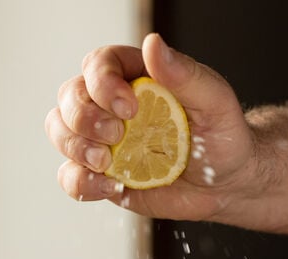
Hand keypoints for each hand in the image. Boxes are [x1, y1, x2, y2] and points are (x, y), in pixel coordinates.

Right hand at [45, 33, 258, 222]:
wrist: (227, 182)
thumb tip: (154, 43)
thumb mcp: (215, 101)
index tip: (128, 108)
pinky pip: (70, 176)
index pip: (98, 64)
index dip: (101, 84)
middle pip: (69, 97)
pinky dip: (81, 183)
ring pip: (60, 131)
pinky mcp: (101, 173)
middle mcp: (111, 105)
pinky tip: (113, 185)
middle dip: (84, 119)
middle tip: (117, 136)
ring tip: (109, 164)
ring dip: (76, 148)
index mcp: (135, 76)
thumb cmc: (223, 135)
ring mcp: (102, 140)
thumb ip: (184, 74)